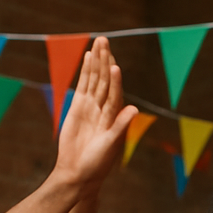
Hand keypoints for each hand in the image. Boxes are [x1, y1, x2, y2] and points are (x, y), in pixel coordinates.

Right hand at [53, 37, 137, 192]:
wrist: (77, 172)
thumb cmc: (97, 163)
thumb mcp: (111, 144)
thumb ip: (121, 125)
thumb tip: (134, 108)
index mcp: (115, 118)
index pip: (116, 93)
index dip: (115, 79)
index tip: (114, 65)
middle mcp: (105, 109)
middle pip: (106, 81)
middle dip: (106, 61)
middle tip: (105, 40)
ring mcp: (91, 107)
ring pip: (95, 80)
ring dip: (97, 62)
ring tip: (99, 42)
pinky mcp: (78, 108)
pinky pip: (84, 86)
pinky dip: (86, 72)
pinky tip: (88, 58)